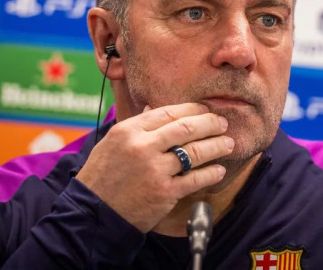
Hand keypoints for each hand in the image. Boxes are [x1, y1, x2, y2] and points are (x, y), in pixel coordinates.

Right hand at [75, 103, 233, 232]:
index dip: (192, 109)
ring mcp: (155, 170)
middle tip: (223, 123)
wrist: (94, 214)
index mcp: (129, 131)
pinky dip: (210, 173)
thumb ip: (136, 126)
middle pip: (186, 128)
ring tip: (229, 144)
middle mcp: (142, 147)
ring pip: (194, 152)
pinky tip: (219, 169)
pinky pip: (194, 179)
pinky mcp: (164, 193)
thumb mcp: (112, 143)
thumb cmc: (102, 177)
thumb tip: (154, 107)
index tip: (205, 109)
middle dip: (210, 123)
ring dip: (216, 146)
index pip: (168, 112)